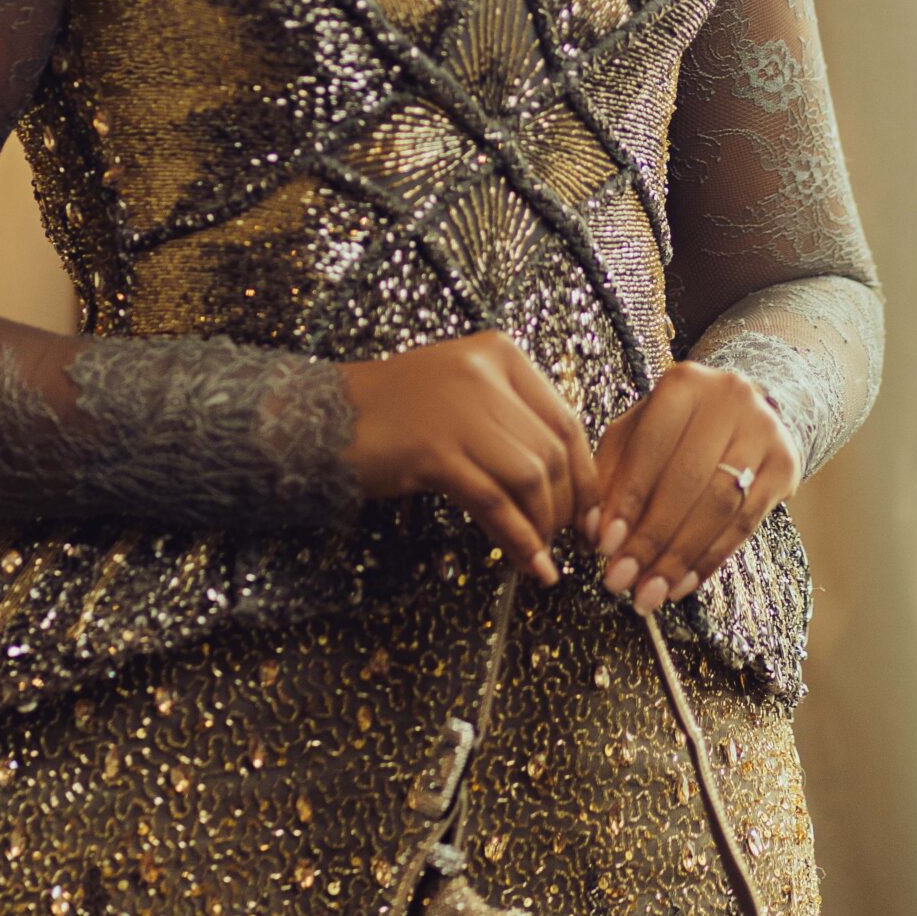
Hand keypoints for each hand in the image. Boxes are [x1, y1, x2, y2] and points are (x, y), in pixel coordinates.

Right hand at [339, 330, 601, 586]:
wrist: (326, 415)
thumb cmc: (397, 412)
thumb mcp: (465, 394)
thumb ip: (514, 421)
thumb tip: (567, 481)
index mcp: (500, 353)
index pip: (566, 420)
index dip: (586, 476)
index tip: (590, 515)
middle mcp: (484, 372)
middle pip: (553, 452)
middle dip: (566, 507)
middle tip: (564, 540)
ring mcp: (458, 409)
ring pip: (530, 477)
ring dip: (542, 526)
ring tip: (541, 554)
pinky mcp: (434, 448)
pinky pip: (494, 500)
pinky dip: (517, 538)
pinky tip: (527, 562)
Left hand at [589, 360, 802, 613]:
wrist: (746, 412)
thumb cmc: (676, 428)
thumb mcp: (637, 434)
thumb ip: (611, 475)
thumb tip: (593, 532)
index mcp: (684, 384)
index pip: (650, 448)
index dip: (626, 501)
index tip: (604, 547)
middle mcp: (730, 399)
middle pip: (687, 482)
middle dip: (651, 539)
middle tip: (622, 581)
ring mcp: (764, 431)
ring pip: (719, 506)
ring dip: (680, 558)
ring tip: (650, 593)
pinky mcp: (786, 465)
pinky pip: (746, 523)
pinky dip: (710, 559)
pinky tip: (683, 584)